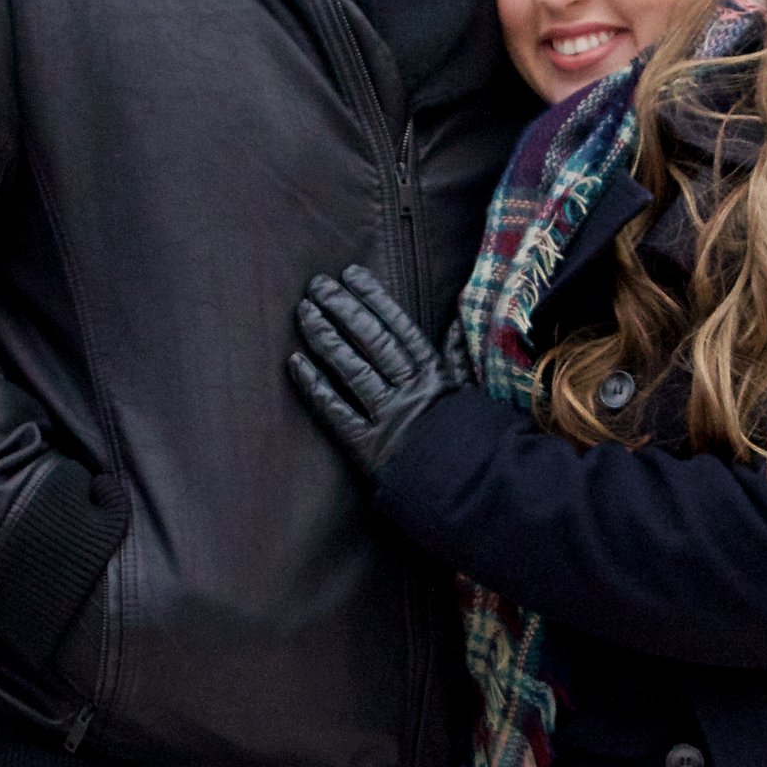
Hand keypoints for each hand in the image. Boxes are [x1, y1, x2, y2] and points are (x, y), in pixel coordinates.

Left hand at [290, 265, 461, 482]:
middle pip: (372, 341)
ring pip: (352, 369)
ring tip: (304, 312)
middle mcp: (410, 391)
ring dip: (325, 338)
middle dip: (343, 309)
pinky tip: (295, 363)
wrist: (470, 491)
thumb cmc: (470, 442)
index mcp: (435, 376)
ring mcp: (388, 418)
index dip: (373, 298)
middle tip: (317, 285)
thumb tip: (455, 320)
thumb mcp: (471, 394)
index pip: (399, 327)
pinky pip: (337, 412)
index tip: (352, 274)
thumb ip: (459, 356)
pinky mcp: (368, 447)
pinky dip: (315, 387)